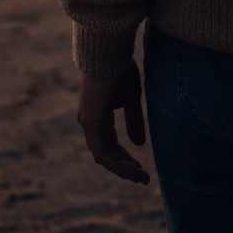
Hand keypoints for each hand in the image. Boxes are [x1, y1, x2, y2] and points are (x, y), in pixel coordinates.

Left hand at [77, 62, 149, 184]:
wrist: (109, 54)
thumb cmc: (120, 70)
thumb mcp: (132, 99)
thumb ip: (134, 121)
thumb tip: (139, 144)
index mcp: (98, 115)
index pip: (111, 143)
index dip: (125, 157)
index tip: (141, 168)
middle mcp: (90, 122)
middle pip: (107, 153)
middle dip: (125, 167)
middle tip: (143, 179)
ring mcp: (88, 124)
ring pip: (104, 157)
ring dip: (122, 170)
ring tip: (140, 178)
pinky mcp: (90, 124)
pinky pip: (102, 152)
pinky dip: (116, 164)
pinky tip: (130, 171)